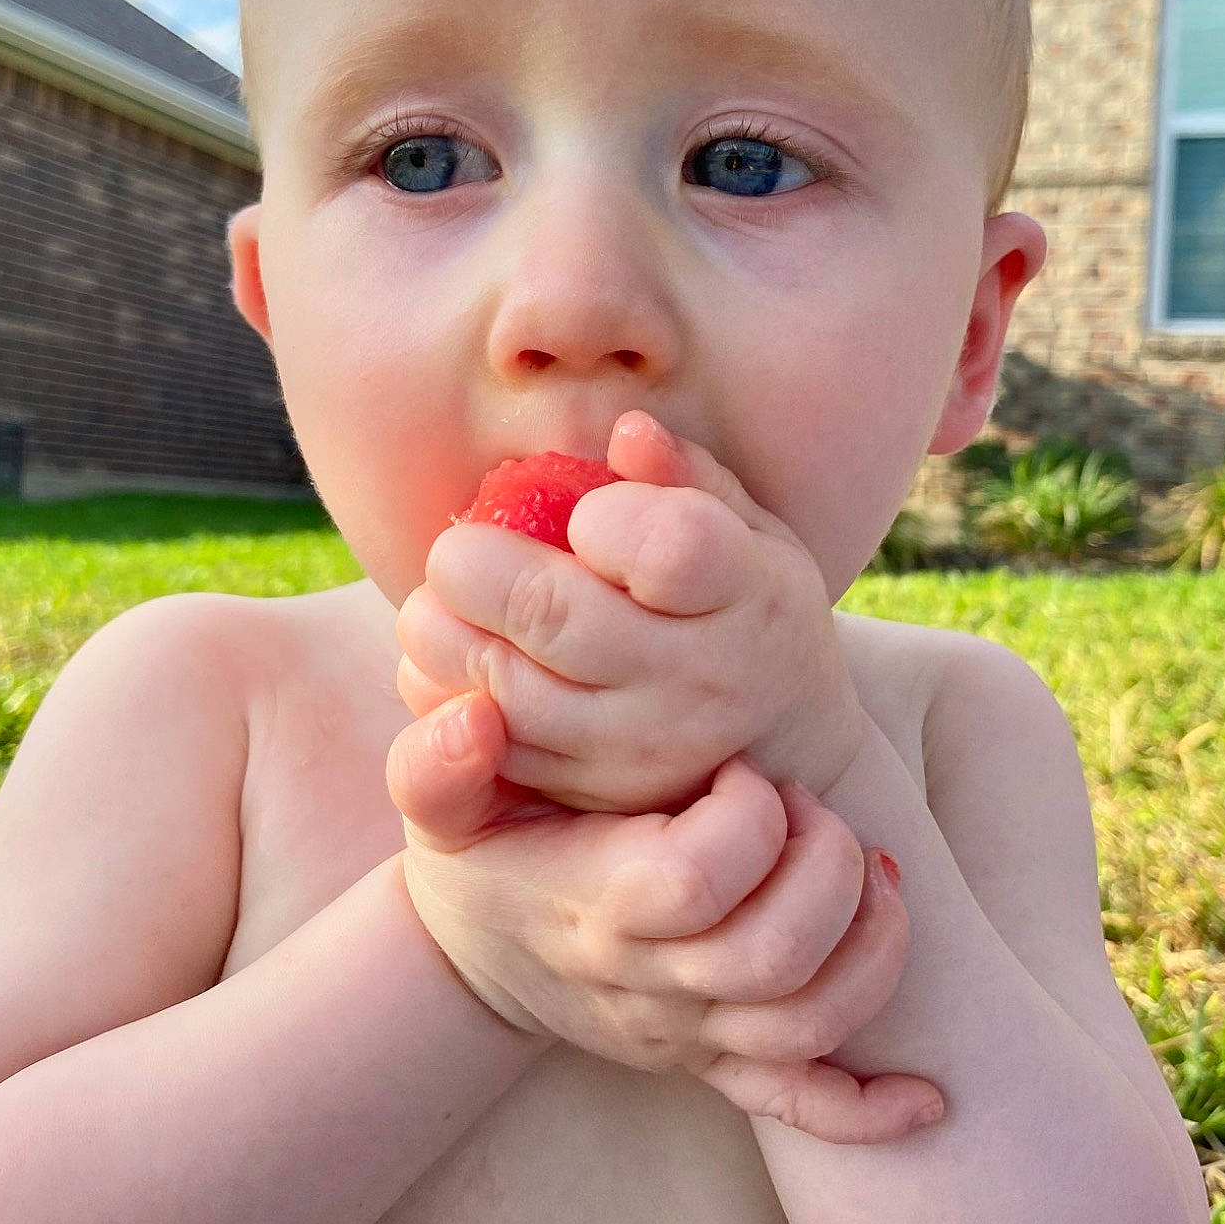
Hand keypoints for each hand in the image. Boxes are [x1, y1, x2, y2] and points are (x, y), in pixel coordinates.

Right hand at [387, 687, 942, 1144]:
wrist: (473, 955)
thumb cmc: (479, 853)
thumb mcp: (441, 805)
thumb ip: (439, 763)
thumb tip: (473, 719)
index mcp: (595, 906)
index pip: (699, 879)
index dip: (748, 816)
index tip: (744, 769)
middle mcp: (649, 983)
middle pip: (773, 956)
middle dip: (825, 867)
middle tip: (811, 810)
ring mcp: (688, 1033)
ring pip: (807, 1025)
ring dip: (870, 949)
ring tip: (874, 873)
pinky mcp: (714, 1063)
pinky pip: (799, 1105)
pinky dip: (869, 1110)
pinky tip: (925, 1096)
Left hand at [396, 410, 865, 816]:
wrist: (788, 746)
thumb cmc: (747, 605)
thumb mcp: (749, 531)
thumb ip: (686, 477)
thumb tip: (625, 431)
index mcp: (747, 590)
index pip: (669, 550)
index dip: (605, 522)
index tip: (583, 519)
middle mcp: (701, 676)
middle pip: (558, 616)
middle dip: (476, 570)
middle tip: (453, 549)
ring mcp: (648, 745)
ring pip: (511, 688)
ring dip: (444, 636)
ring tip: (436, 603)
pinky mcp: (599, 792)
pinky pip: (501, 746)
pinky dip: (452, 699)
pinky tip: (445, 662)